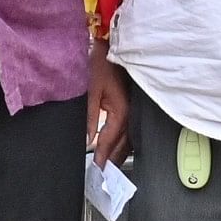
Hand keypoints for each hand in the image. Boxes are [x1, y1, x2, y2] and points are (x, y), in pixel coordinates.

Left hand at [88, 51, 134, 168]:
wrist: (109, 43)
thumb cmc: (99, 63)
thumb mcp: (90, 91)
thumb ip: (89, 118)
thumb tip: (87, 140)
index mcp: (122, 111)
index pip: (110, 141)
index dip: (102, 157)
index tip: (97, 171)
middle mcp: (131, 113)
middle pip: (124, 145)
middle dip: (113, 161)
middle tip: (105, 177)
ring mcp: (133, 108)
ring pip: (129, 139)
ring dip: (119, 153)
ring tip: (109, 166)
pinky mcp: (131, 104)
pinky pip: (129, 129)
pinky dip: (122, 141)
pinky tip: (116, 147)